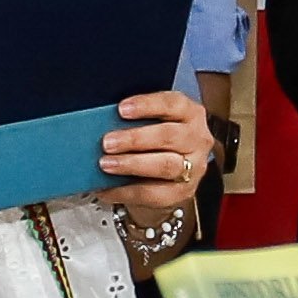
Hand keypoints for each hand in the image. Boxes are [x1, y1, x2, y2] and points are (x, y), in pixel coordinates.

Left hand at [93, 85, 209, 223]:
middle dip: (135, 139)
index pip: (172, 104)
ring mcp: (194, 167)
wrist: (165, 177)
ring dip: (132, 164)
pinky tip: (106, 188)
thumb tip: (100, 122)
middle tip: (107, 142)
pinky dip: (126, 191)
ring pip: (165, 165)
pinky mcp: (184, 192)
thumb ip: (132, 120)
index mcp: (190, 113)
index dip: (147, 105)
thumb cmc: (154, 141)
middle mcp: (197, 139)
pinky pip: (154, 193)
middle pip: (168, 136)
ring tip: (106, 164)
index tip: (121, 109)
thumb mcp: (149, 123)